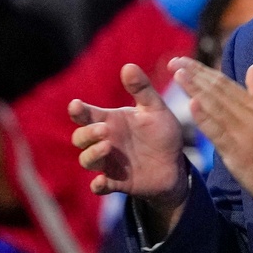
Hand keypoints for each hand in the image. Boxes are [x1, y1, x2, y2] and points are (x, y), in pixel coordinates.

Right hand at [69, 64, 188, 212]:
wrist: (176, 165)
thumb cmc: (162, 134)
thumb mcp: (155, 109)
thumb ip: (142, 90)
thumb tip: (128, 66)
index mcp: (111, 121)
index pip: (87, 115)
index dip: (78, 110)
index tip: (76, 105)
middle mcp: (105, 141)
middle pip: (80, 137)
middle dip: (86, 133)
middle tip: (103, 129)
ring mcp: (109, 163)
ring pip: (86, 160)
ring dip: (92, 154)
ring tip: (107, 147)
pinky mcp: (117, 182)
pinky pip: (100, 186)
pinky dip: (98, 185)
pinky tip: (102, 182)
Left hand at [171, 57, 252, 207]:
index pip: (225, 83)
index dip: (203, 71)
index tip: (184, 61)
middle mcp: (249, 114)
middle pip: (217, 90)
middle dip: (195, 74)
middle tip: (174, 61)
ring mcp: (243, 132)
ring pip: (215, 106)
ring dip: (195, 89)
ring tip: (178, 74)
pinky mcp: (237, 151)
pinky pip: (217, 132)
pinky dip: (204, 117)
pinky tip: (190, 104)